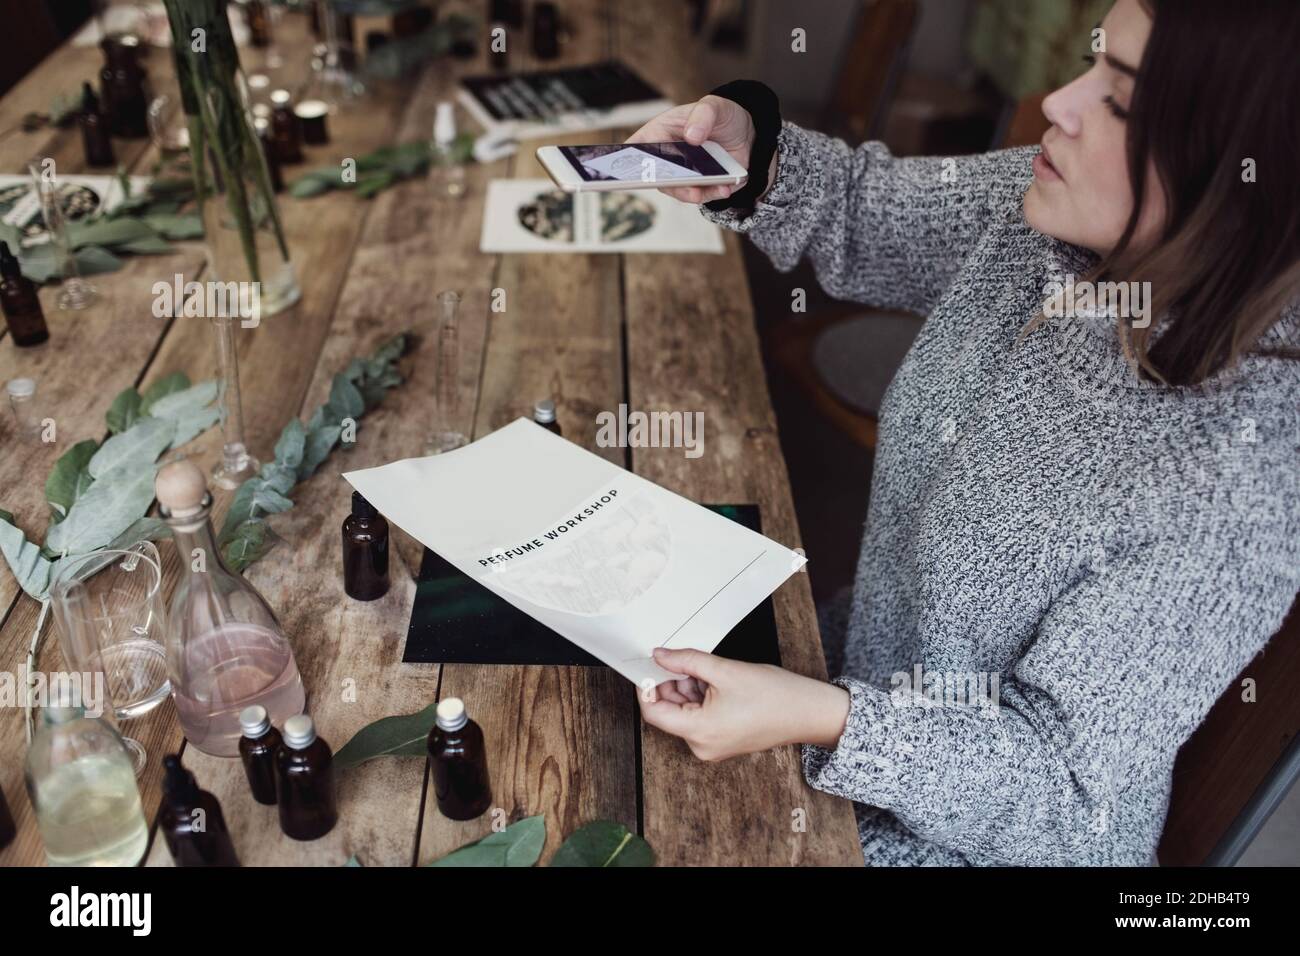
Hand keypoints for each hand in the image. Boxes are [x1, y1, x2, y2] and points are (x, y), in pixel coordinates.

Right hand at [625, 95, 760, 204]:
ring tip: (704, 192)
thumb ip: (702, 115)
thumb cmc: (720, 114)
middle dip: (669, 183)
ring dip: (692, 193)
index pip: (636, 151)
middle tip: (680, 185)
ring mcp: (684, 175)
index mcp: (659, 135)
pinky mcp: (702, 186)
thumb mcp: (713, 106)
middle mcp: (667, 159)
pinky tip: (724, 188)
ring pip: (680, 191)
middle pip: (657, 177)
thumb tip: (692, 136)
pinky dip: (713, 194)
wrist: (744, 131)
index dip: (629, 163)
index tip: (632, 171)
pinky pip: (703, 195)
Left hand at [638, 646, 850, 761]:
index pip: (654, 713)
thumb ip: (686, 661)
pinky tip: (717, 682)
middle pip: (670, 712)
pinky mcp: (721, 742)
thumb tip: (659, 655)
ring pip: (685, 713)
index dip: (647, 687)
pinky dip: (701, 699)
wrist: (808, 712)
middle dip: (673, 684)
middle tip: (685, 660)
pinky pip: (699, 719)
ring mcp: (712, 746)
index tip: (649, 666)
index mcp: (699, 731)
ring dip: (689, 689)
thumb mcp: (724, 670)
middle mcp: (702, 746)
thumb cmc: (774, 695)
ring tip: (710, 671)